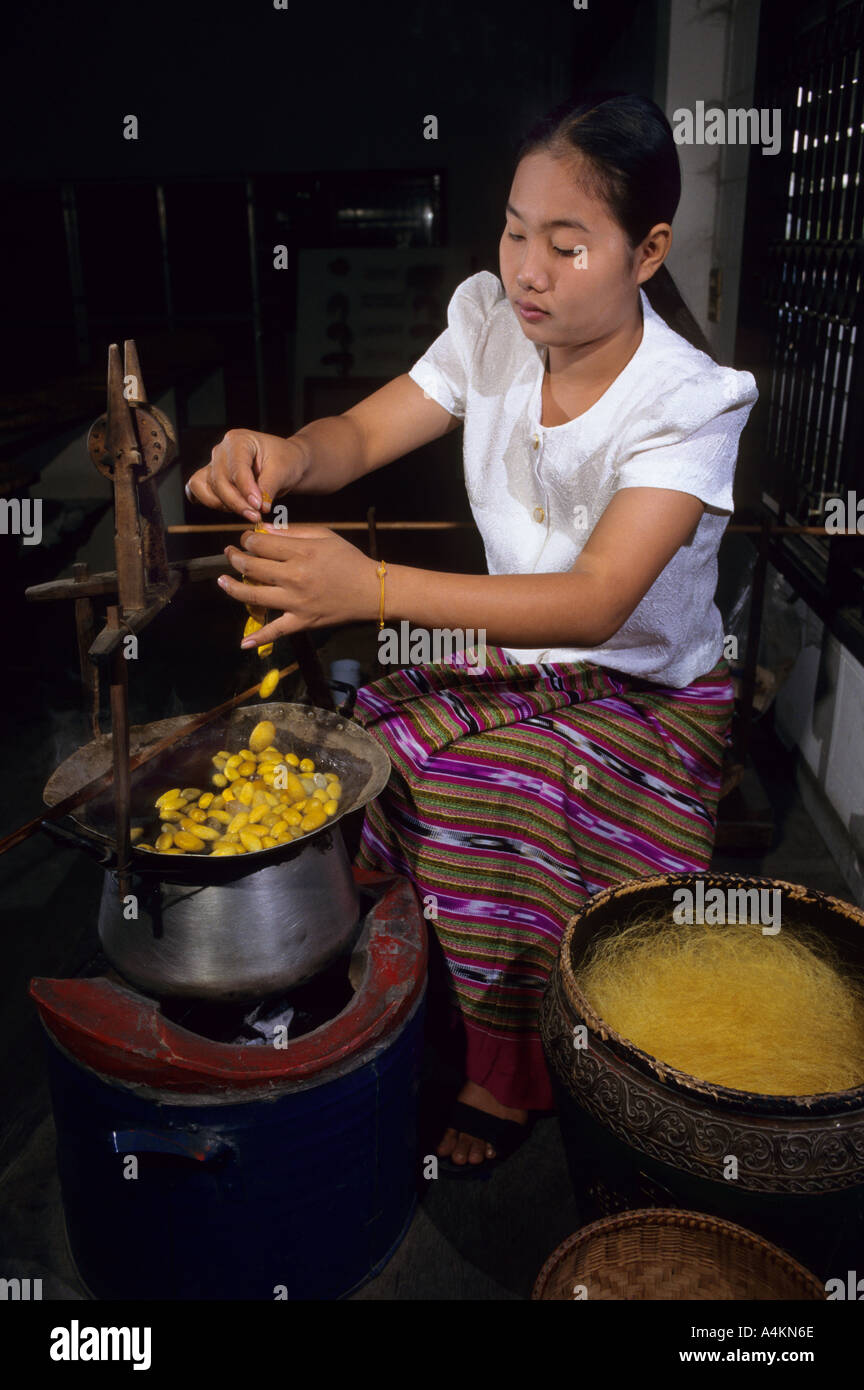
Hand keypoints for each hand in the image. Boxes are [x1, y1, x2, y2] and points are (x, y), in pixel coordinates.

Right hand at [185, 429, 305, 522]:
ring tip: (248, 512)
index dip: (246, 490)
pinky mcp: (211, 477)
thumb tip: (258, 507)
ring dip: (225, 505)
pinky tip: (229, 509)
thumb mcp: (283, 470)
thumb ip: (268, 487)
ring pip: (206, 488)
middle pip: (219, 480)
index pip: (237, 468)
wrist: (285, 462)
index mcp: (239, 440)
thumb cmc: (285, 460)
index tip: (258, 506)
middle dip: (237, 502)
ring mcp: (214, 464)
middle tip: (256, 516)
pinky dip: (210, 502)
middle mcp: (221, 450)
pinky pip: (198, 490)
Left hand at [218, 523, 379, 642]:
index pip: (260, 544)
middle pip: (252, 566)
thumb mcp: (324, 536)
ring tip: (222, 580)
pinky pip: (276, 631)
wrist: (371, 590)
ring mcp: (296, 602)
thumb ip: (293, 532)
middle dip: (235, 557)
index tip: (246, 539)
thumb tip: (263, 530)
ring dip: (232, 587)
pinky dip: (259, 638)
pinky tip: (243, 643)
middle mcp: (295, 577)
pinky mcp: (302, 621)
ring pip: (254, 595)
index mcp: (301, 553)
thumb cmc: (348, 559)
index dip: (247, 539)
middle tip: (230, 554)